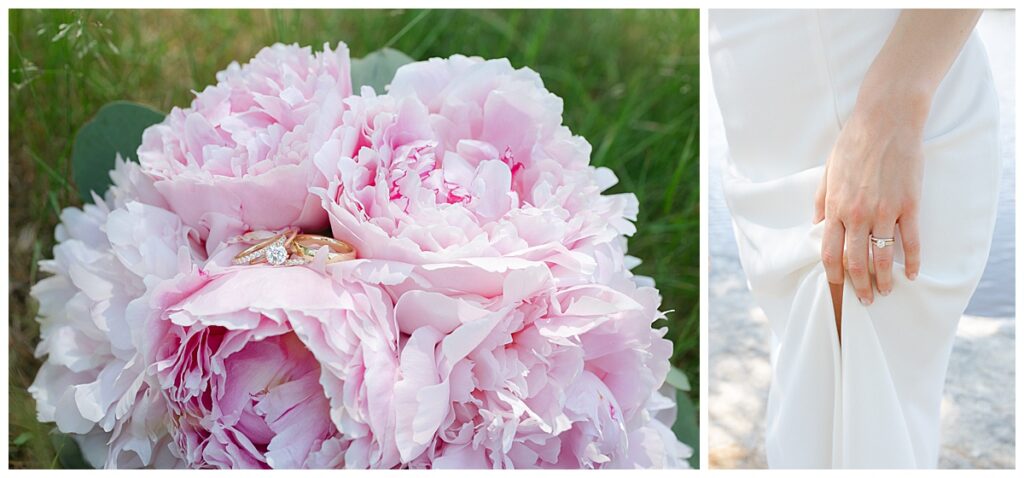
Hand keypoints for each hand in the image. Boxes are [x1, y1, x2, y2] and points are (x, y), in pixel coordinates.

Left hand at [814, 96, 924, 304]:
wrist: (885, 123)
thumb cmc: (853, 144)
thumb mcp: (828, 173)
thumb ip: (822, 203)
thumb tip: (817, 227)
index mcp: (835, 209)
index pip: (829, 252)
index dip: (832, 275)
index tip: (837, 287)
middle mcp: (858, 215)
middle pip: (855, 262)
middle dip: (858, 285)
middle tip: (865, 300)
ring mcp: (885, 212)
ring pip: (882, 256)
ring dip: (884, 279)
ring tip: (886, 292)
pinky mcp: (909, 205)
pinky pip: (911, 241)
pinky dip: (912, 261)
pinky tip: (911, 274)